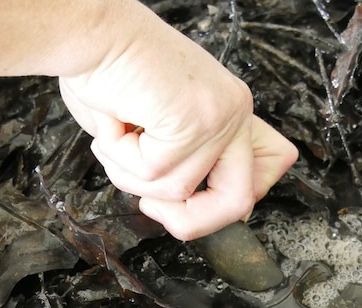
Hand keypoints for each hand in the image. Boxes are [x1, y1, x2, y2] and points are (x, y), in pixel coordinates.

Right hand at [58, 8, 296, 240]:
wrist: (86, 33)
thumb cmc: (107, 73)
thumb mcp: (150, 127)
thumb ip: (179, 160)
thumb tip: (186, 205)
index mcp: (230, 110)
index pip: (274, 163)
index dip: (230, 198)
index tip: (186, 199)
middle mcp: (234, 111)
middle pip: (240, 201)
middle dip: (190, 221)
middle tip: (150, 206)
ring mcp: (219, 117)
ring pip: (179, 191)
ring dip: (130, 174)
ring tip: (115, 133)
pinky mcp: (194, 120)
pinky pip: (153, 173)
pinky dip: (118, 155)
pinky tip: (114, 119)